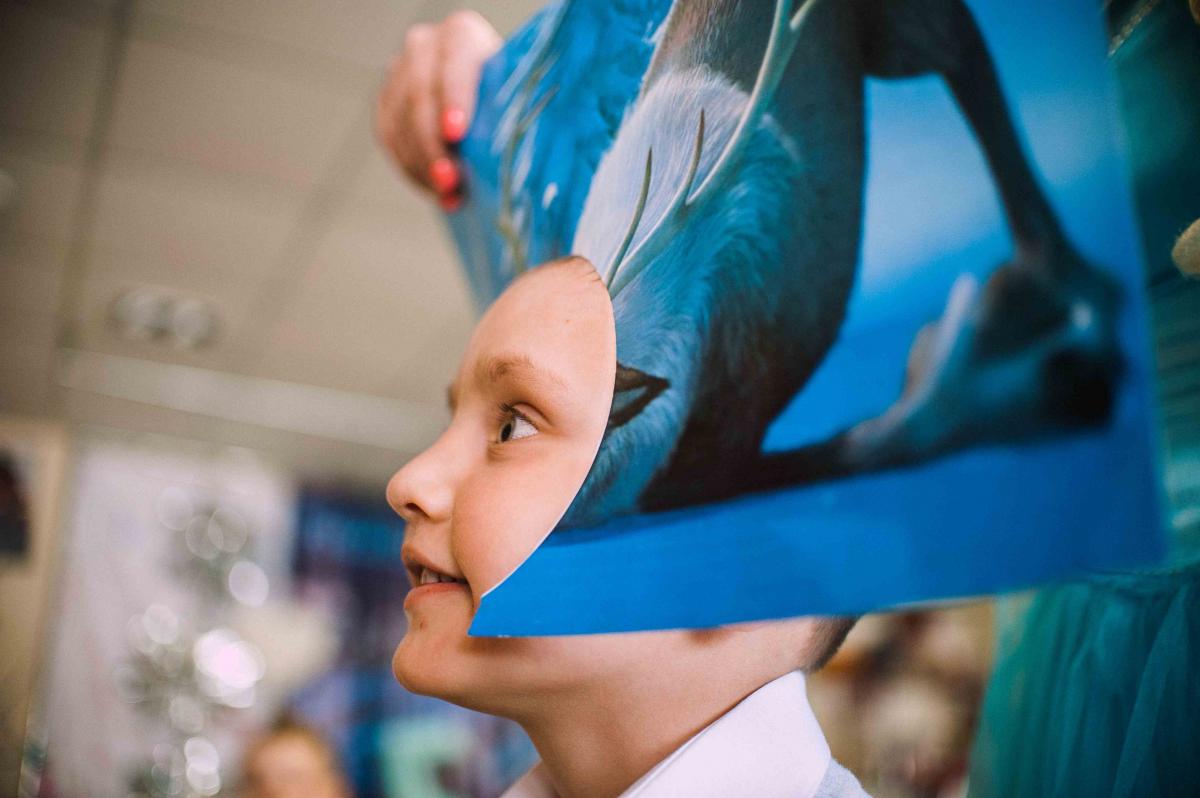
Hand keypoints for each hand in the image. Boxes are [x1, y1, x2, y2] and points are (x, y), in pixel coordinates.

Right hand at [376, 10, 501, 209]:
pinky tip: (434, 191)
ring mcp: (399, 72)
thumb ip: (512, 109)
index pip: (453, 66)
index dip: (454, 100)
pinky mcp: (387, 102)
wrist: (484, 98)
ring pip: (400, 120)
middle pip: (420, 97)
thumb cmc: (511, 98)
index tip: (457, 134)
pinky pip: (389, 137)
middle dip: (434, 146)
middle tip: (451, 182)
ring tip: (449, 196)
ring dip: (423, 164)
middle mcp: (425, 46)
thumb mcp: (517, 95)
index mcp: (461, 35)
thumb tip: (536, 149)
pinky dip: (410, 167)